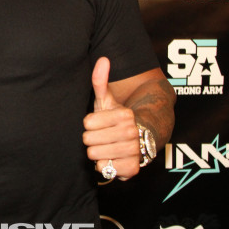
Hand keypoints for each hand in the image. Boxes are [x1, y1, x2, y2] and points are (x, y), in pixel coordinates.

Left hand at [82, 57, 140, 179]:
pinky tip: (114, 158)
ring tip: (108, 146)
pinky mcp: (133, 169)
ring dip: (98, 152)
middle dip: (92, 139)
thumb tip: (103, 59)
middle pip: (89, 140)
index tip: (101, 123)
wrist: (141, 139)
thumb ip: (100, 81)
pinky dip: (106, 166)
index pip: (87, 123)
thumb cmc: (117, 119)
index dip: (91, 124)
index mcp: (124, 115)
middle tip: (104, 136)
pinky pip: (105, 169)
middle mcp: (132, 133)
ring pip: (95, 155)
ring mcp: (134, 152)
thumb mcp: (107, 100)